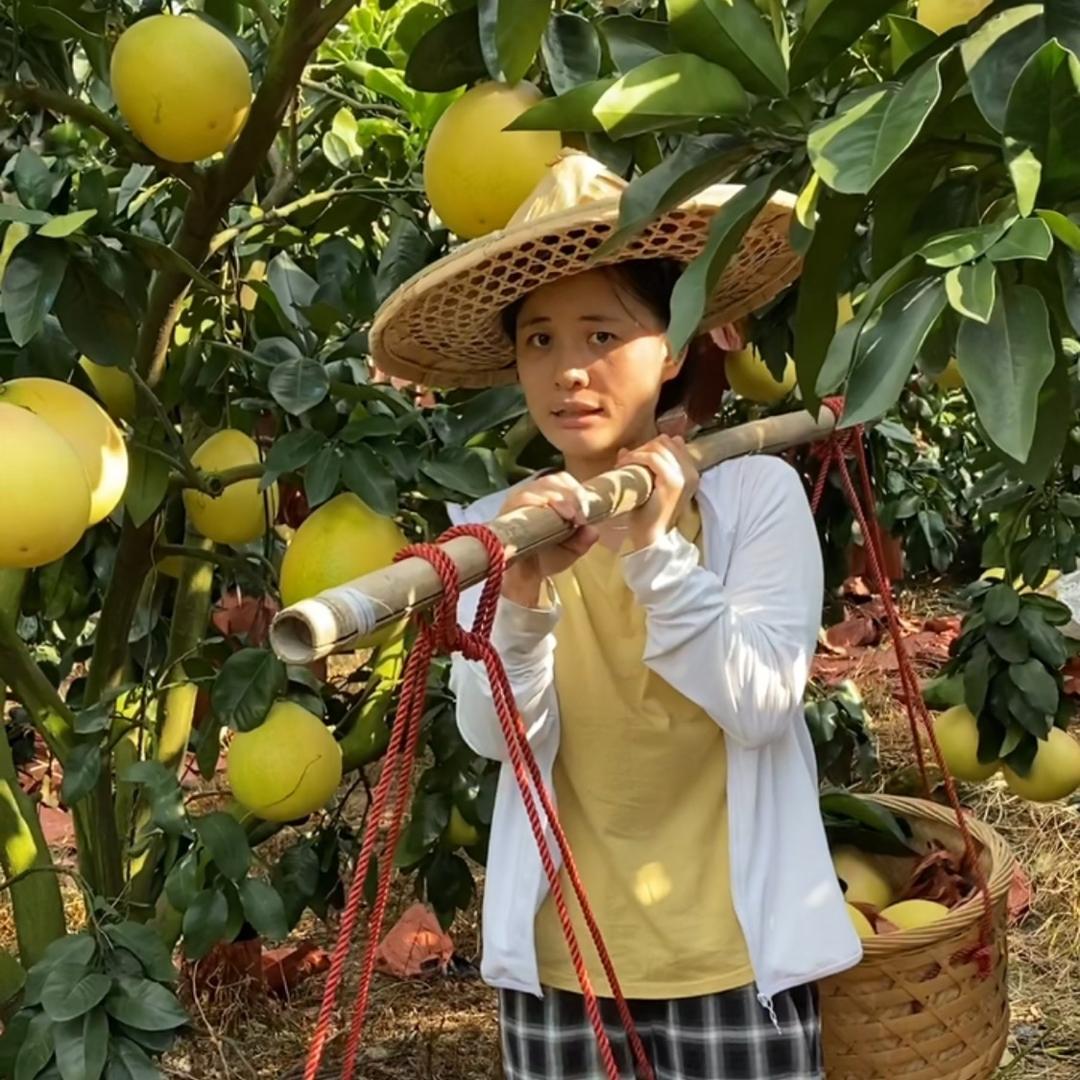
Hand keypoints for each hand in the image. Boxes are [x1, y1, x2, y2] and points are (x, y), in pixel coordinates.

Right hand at [498, 473, 597, 605]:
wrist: (522, 577)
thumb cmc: (545, 558)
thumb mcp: (571, 550)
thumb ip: (583, 540)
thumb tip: (593, 531)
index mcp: (549, 497)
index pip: (562, 480)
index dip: (576, 492)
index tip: (585, 514)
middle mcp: (532, 494)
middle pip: (551, 480)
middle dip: (569, 496)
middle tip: (578, 517)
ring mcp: (517, 501)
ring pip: (536, 487)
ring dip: (555, 498)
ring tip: (568, 516)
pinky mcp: (506, 511)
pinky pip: (519, 499)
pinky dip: (535, 502)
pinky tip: (546, 511)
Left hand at [616, 435, 698, 551]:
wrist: (654, 537)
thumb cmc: (650, 513)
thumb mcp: (651, 485)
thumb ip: (645, 467)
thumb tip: (627, 448)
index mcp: (690, 472)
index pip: (673, 442)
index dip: (651, 445)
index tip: (635, 455)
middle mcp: (691, 472)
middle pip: (665, 442)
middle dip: (643, 447)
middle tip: (626, 459)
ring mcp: (684, 476)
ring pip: (658, 448)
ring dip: (637, 452)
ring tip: (624, 463)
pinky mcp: (673, 482)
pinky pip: (652, 459)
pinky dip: (635, 458)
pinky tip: (624, 465)